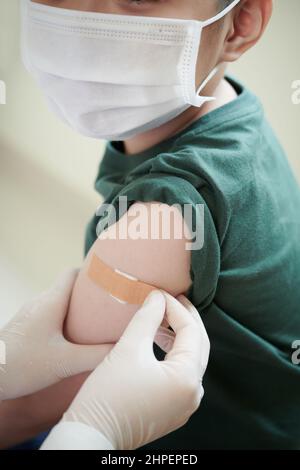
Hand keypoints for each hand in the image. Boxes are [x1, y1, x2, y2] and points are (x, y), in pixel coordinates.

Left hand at [0, 270, 113, 399]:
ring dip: (77, 310)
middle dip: (90, 295)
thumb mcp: (65, 362)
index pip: (73, 273)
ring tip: (96, 323)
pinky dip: (65, 321)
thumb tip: (122, 347)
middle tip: (111, 306)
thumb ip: (97, 355)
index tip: (112, 280)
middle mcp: (40, 303)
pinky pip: (50, 316)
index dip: (93, 273)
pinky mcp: (25, 328)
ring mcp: (31, 315)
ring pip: (59, 303)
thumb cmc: (22, 365)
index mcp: (51, 301)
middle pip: (69, 288)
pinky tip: (73, 339)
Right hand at [62, 290, 209, 449]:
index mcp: (187, 378)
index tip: (160, 292)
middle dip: (185, 318)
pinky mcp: (173, 409)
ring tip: (162, 317)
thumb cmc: (109, 393)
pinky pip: (181, 374)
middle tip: (172, 298)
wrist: (92, 435)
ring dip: (178, 336)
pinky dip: (173, 354)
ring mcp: (185, 404)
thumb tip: (158, 296)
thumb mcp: (129, 348)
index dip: (176, 307)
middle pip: (198, 345)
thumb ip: (148, 317)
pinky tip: (158, 341)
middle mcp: (193, 393)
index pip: (191, 331)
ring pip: (190, 359)